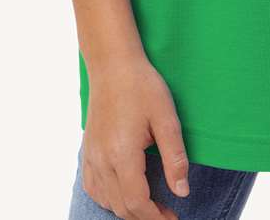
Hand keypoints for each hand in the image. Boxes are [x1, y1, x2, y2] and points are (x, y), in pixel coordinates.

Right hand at [80, 49, 190, 219]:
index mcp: (123, 154)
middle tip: (167, 212)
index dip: (156, 217)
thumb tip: (182, 191)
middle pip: (121, 207)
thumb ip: (175, 157)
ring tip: (151, 203)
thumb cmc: (142, 86)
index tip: (174, 217)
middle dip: (145, 217)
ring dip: (128, 209)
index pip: (137, 203)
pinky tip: (124, 191)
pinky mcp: (87, 151)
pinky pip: (94, 188)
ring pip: (106, 201)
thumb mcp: (167, 118)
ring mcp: (91, 157)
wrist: (113, 65)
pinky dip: (109, 198)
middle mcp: (102, 160)